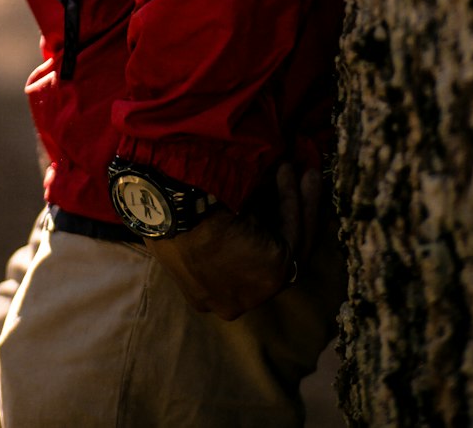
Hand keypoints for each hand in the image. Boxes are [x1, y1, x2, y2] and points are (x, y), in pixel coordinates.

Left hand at [143, 163, 320, 321]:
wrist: (172, 206)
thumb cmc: (167, 204)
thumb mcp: (188, 220)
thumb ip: (215, 226)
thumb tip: (244, 201)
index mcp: (204, 291)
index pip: (243, 266)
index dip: (262, 236)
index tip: (271, 207)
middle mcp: (231, 300)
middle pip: (271, 258)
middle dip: (289, 220)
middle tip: (298, 188)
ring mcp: (255, 291)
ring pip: (289, 245)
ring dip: (299, 204)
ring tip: (305, 172)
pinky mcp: (274, 273)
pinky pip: (292, 233)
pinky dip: (294, 200)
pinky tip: (290, 172)